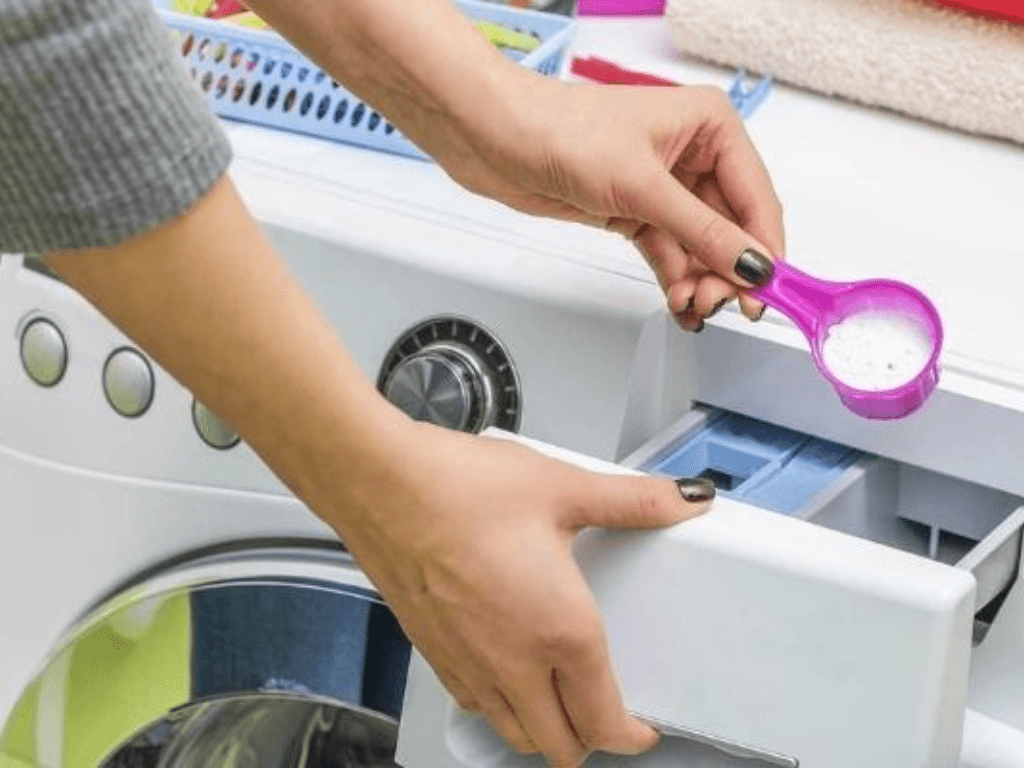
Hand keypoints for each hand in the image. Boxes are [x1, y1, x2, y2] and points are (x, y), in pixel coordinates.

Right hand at [334, 423, 714, 766]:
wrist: (379, 483)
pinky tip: (505, 665)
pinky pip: (475, 705)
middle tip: (609, 713)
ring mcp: (466, 664)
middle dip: (593, 741)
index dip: (633, 736)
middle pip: (560, 746)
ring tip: (561, 698)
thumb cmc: (459, 488)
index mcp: (558, 631)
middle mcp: (512, 662)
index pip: (604, 721)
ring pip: (514, 734)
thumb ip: (634, 502)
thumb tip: (682, 501)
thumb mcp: (563, 488)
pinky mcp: (432, 652)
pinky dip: (501, 706)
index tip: (642, 729)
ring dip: (545, 729)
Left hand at [432, 77, 785, 329]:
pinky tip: (678, 302)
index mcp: (710, 125)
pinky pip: (670, 252)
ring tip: (692, 307)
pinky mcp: (635, 210)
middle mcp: (693, 153)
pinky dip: (675, 278)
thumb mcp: (643, 186)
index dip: (764, 248)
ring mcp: (664, 185)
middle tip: (718, 304)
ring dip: (700, 281)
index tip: (768, 291)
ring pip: (700, 245)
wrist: (498, 139)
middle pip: (731, 227)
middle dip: (727, 271)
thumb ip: (702, 231)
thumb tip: (752, 264)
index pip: (756, 197)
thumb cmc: (563, 132)